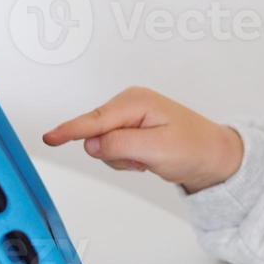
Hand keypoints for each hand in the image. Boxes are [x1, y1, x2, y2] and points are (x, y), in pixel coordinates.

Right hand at [43, 86, 242, 193]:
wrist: (214, 156)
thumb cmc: (194, 148)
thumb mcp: (157, 150)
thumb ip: (121, 145)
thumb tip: (90, 145)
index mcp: (136, 101)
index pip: (95, 120)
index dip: (70, 130)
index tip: (49, 138)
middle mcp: (129, 104)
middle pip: (96, 134)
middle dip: (114, 154)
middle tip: (143, 161)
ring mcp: (129, 116)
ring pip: (102, 145)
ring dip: (121, 159)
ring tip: (148, 159)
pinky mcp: (129, 129)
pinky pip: (111, 149)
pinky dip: (126, 160)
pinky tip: (147, 158)